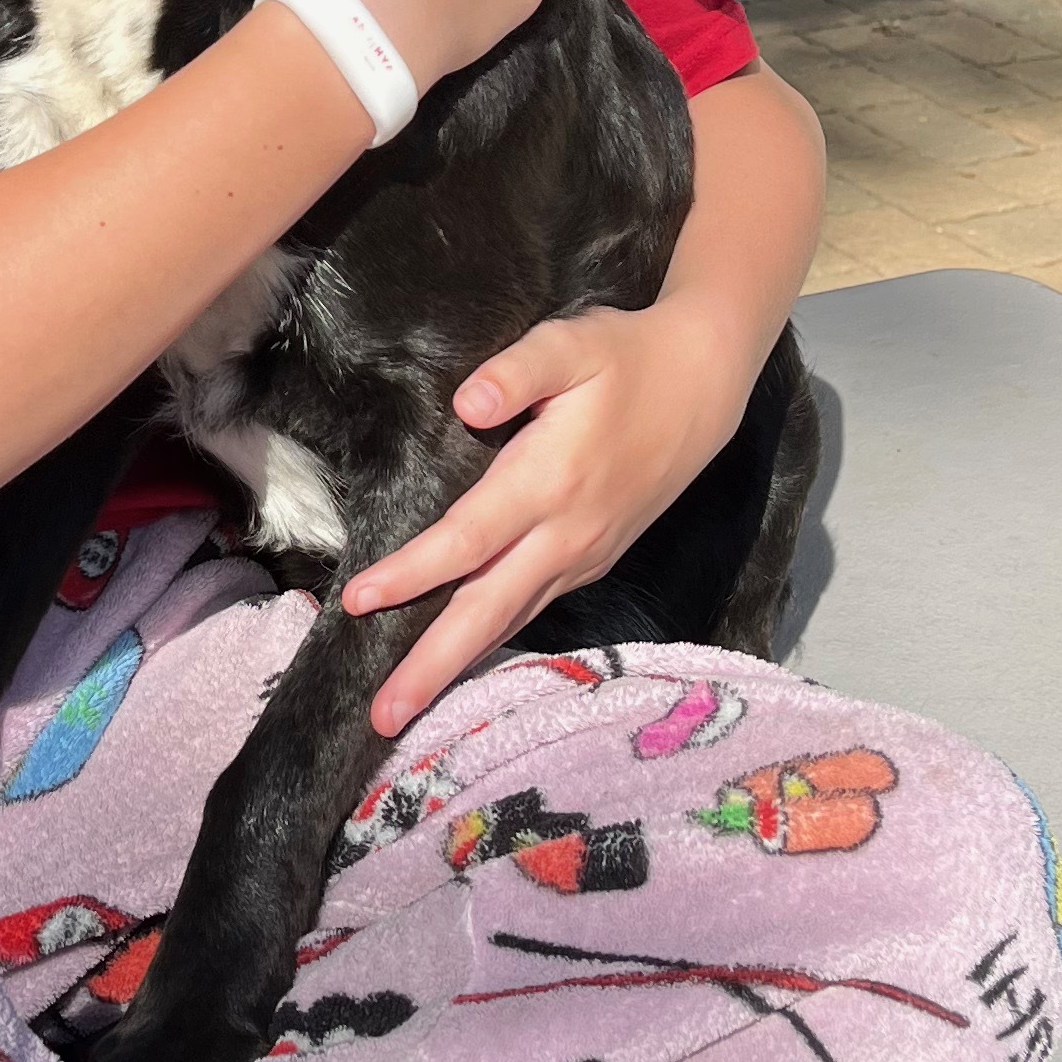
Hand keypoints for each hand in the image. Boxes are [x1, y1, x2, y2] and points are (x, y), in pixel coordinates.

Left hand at [343, 296, 749, 732]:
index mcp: (551, 480)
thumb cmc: (627, 358)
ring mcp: (584, 556)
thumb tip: (467, 402)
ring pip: (510, 622)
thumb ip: (517, 371)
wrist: (702, 386)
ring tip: (404, 709)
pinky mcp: (594, 561)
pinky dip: (491, 641)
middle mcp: (566, 534)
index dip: (413, 572)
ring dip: (456, 667)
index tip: (358, 600)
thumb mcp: (573, 344)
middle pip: (488, 611)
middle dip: (432, 666)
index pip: (469, 538)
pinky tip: (457, 660)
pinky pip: (531, 610)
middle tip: (381, 716)